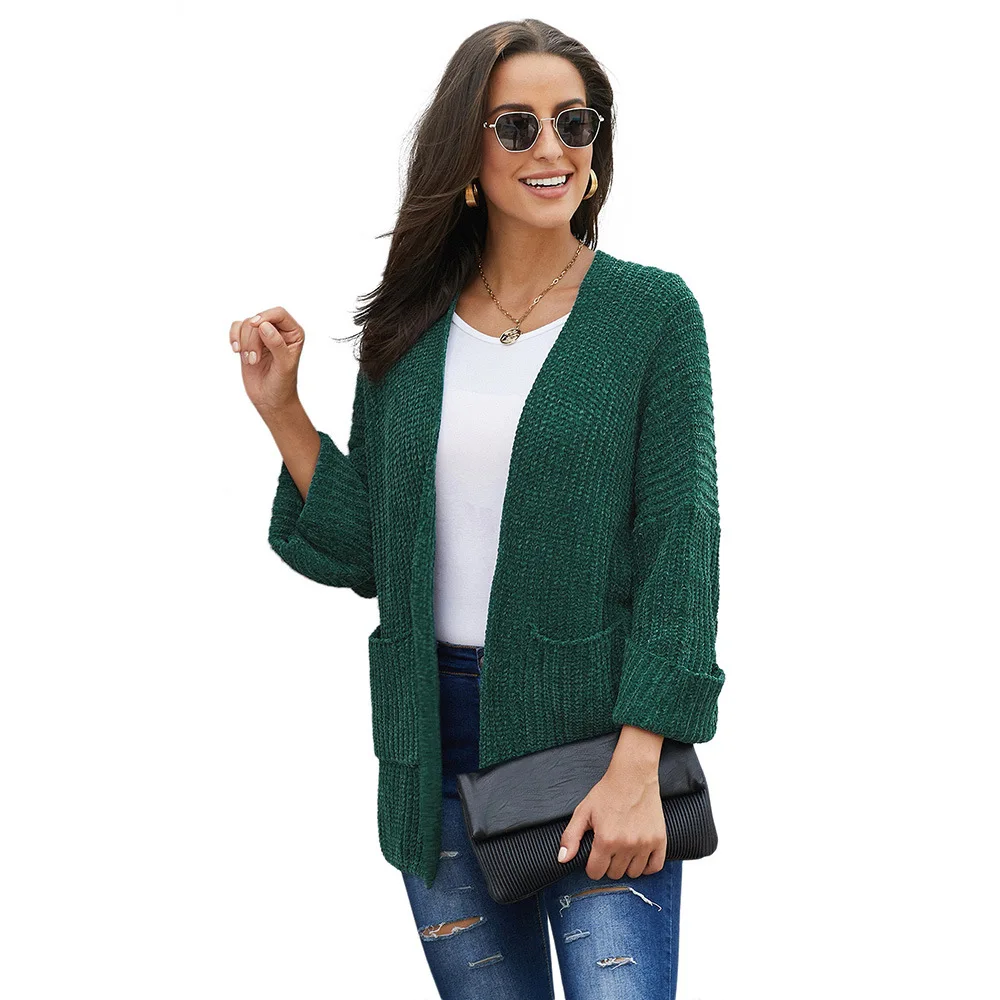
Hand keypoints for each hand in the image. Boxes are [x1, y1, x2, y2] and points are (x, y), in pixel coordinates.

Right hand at [230, 306, 305, 413]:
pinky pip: (237, 328)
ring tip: (250, 361)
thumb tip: (264, 326)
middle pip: (259, 319)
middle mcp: (279, 331)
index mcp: (293, 333)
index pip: (278, 313)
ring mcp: (262, 336)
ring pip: (246, 324)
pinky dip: (234, 337)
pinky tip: (237, 351)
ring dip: (244, 342)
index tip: (254, 326)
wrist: (270, 399)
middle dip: (252, 339)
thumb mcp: (284, 365)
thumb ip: (277, 344)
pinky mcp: (249, 342)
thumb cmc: (282, 384)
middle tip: (254, 360)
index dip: (265, 316)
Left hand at [557, 761, 666, 879]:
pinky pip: (655, 867)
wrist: (633, 776)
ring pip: (634, 873)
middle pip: (615, 874)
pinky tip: (639, 856)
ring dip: (626, 866)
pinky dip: (647, 866)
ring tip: (623, 850)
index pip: (596, 872)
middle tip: (609, 849)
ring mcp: (644, 843)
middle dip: (609, 865)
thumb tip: (562, 859)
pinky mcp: (659, 840)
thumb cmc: (607, 792)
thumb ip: (570, 837)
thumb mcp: (583, 811)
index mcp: (605, 840)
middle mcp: (626, 845)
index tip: (595, 857)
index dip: (592, 866)